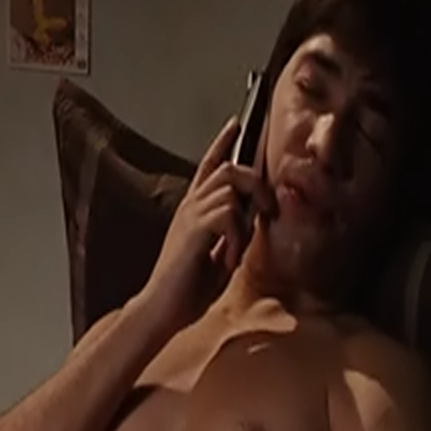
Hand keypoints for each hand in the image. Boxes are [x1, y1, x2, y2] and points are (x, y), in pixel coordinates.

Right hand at [136, 117, 276, 331]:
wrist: (161, 307)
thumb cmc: (187, 288)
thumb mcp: (218, 254)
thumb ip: (233, 232)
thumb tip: (254, 218)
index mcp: (193, 211)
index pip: (208, 166)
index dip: (222, 143)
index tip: (235, 123)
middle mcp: (190, 207)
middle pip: (228, 169)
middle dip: (254, 183)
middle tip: (268, 208)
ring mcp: (189, 216)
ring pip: (230, 189)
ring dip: (243, 219)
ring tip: (236, 249)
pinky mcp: (192, 230)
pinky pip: (228, 214)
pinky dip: (235, 237)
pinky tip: (227, 258)